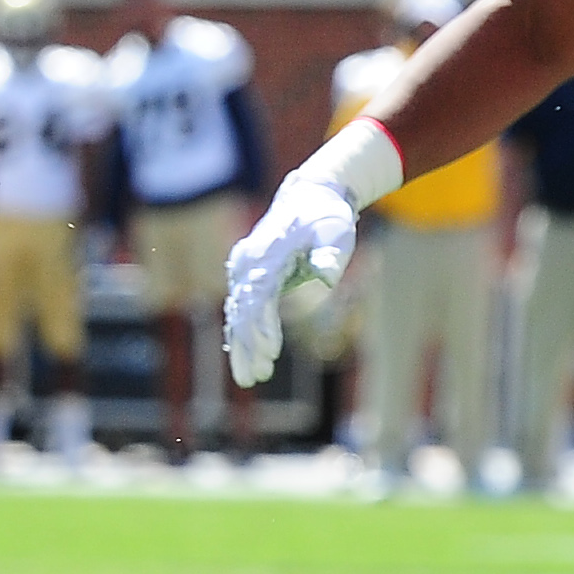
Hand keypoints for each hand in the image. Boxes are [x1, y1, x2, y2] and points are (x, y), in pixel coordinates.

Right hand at [224, 171, 363, 387]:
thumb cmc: (326, 216)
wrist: (311, 195)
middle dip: (247, 345)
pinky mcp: (248, 275)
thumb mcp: (336, 231)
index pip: (259, 294)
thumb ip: (330, 253)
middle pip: (242, 309)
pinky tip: (243, 359)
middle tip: (255, 377)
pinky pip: (240, 308)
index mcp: (268, 252)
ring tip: (249, 378)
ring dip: (242, 346)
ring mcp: (245, 267)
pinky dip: (241, 334)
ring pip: (237, 312)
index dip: (262, 325)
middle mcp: (250, 261)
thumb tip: (328, 275)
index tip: (270, 352)